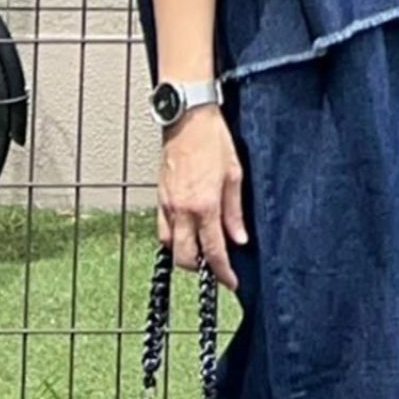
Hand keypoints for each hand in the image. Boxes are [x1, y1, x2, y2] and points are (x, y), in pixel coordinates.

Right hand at [158, 105, 247, 291]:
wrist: (187, 117)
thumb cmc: (212, 139)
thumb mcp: (234, 175)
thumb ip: (235, 212)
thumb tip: (239, 238)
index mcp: (204, 205)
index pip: (213, 250)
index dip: (223, 272)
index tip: (231, 281)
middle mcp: (182, 209)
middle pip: (185, 257)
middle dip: (201, 269)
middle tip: (217, 268)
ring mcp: (167, 204)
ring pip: (169, 246)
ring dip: (184, 254)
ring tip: (201, 250)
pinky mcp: (159, 197)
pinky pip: (162, 228)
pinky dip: (172, 238)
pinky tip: (186, 232)